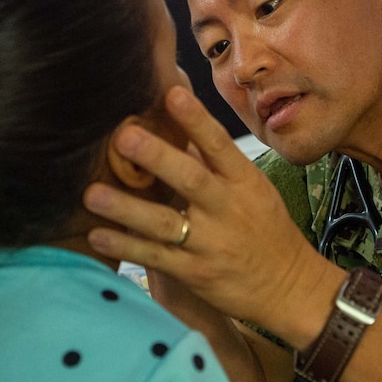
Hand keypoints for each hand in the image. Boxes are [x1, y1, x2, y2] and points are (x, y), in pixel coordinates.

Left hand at [84, 86, 341, 345]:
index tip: (172, 93)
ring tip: (92, 194)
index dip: (196, 119)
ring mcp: (211, 244)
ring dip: (128, 209)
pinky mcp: (197, 274)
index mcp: (244, 182)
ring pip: (166, 223)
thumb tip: (183, 122)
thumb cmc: (267, 230)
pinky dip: (127, 247)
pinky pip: (157, 258)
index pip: (220, 144)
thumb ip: (217, 161)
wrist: (290, 287)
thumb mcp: (254, 190)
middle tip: (124, 137)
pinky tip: (98, 236)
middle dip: (157, 158)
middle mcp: (228, 209)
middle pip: (191, 179)